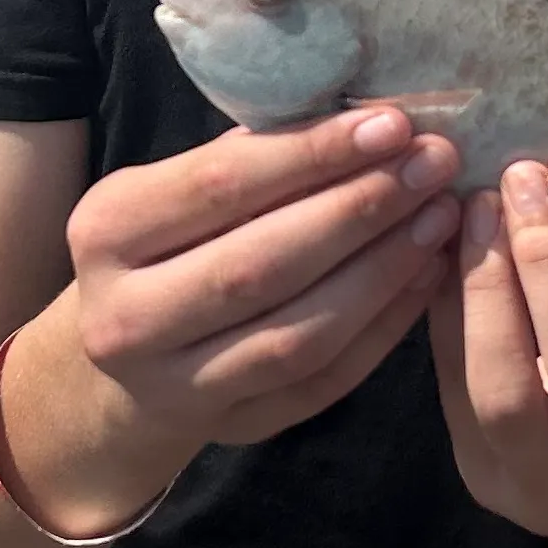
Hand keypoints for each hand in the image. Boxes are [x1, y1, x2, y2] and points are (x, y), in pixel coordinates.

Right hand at [65, 107, 460, 457]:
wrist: (123, 360)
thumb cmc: (167, 246)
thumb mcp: (176, 192)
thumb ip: (251, 158)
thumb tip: (364, 118)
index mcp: (106, 232)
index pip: (221, 186)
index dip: (313, 155)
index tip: (392, 124)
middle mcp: (126, 319)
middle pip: (262, 265)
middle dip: (360, 210)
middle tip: (432, 167)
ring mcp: (177, 387)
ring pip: (298, 334)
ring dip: (383, 272)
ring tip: (440, 217)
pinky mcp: (234, 428)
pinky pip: (324, 381)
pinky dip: (384, 327)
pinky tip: (426, 275)